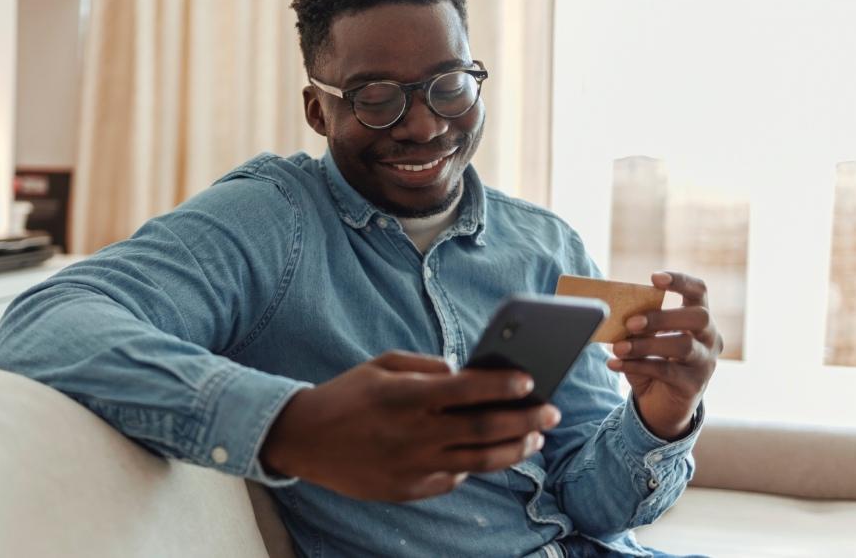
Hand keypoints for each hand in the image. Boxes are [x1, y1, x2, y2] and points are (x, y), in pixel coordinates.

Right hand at [259, 350, 561, 501]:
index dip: (504, 386)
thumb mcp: (381, 365)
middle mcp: (414, 433)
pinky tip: (488, 455)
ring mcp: (413, 465)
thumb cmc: (346, 394)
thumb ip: (426, 366)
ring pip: (479, 461)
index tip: (530, 382)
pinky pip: (453, 479)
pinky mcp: (408, 490)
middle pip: (485, 428)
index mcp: (407, 396)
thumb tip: (466, 372)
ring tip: (533, 440)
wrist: (303, 439)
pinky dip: (474, 467)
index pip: (469, 390)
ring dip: (514, 450)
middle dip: (526, 420)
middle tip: (551, 413)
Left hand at [607, 271, 723, 439]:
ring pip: (683, 345)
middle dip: (663, 316)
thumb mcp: (645, 339)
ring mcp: (706, 362)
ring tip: (617, 347)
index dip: (680, 281)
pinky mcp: (694, 385)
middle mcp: (710, 338)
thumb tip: (613, 311)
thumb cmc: (653, 362)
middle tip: (631, 322)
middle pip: (698, 317)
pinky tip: (614, 364)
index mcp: (698, 319)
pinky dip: (637, 365)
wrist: (662, 406)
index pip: (699, 291)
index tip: (654, 278)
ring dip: (646, 344)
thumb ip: (637, 324)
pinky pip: (666, 371)